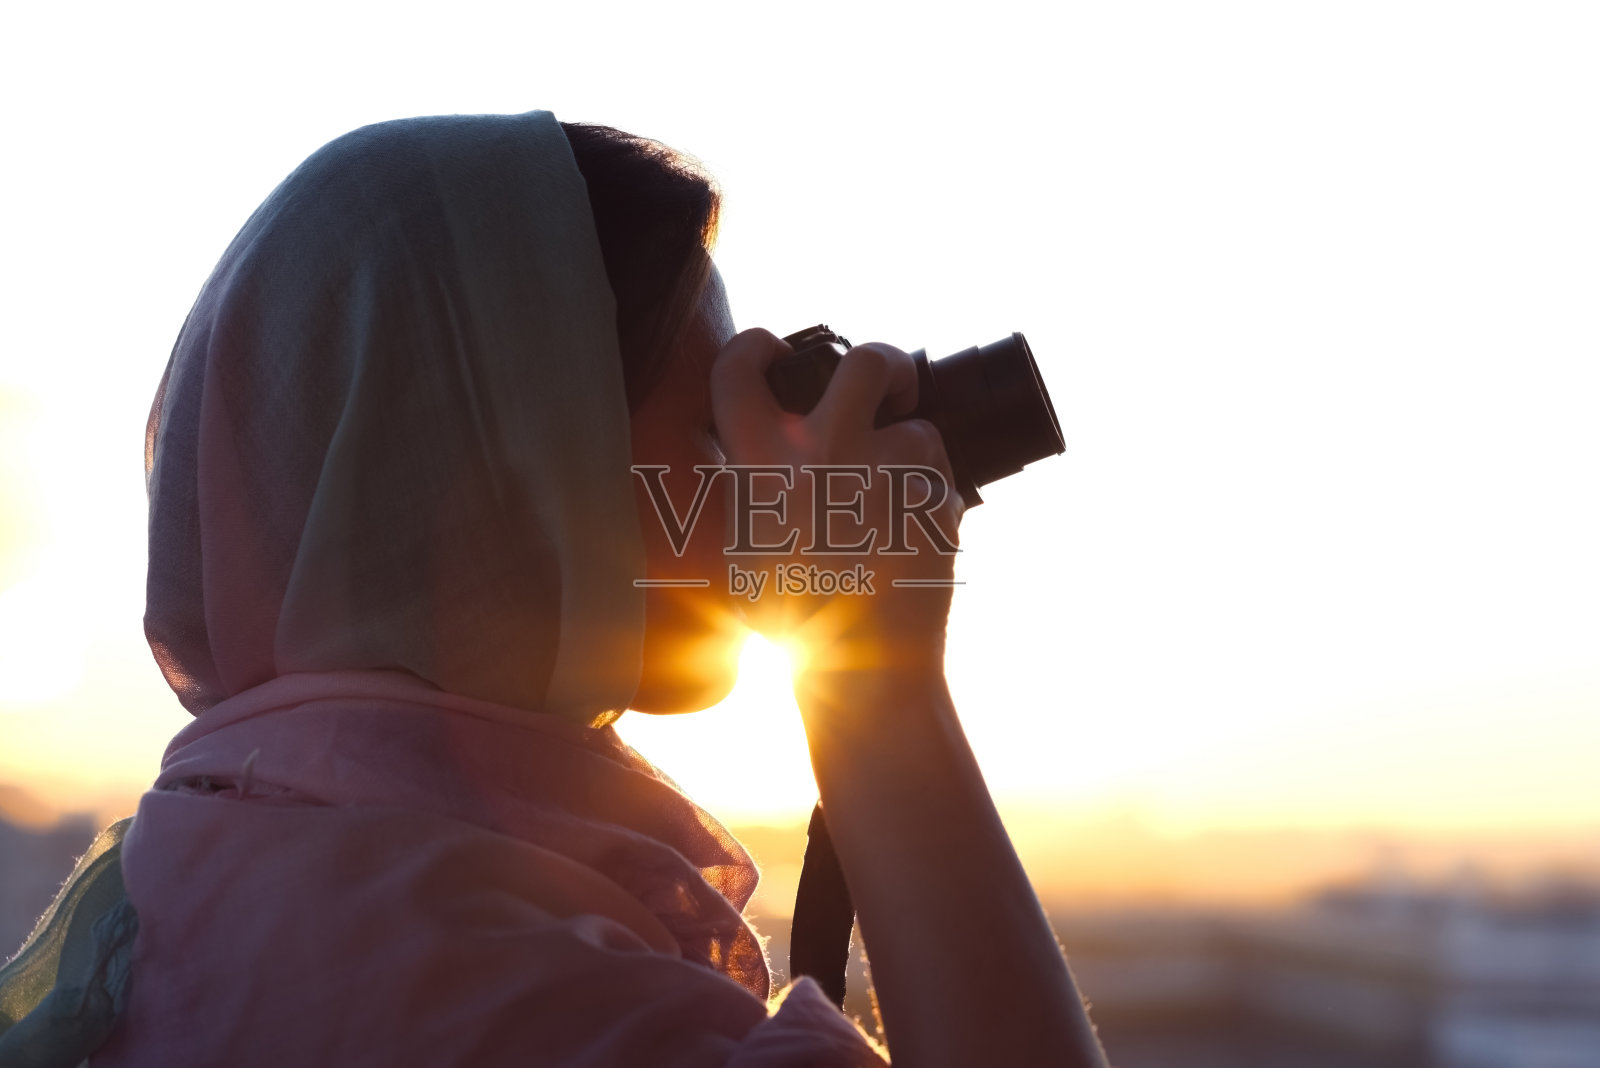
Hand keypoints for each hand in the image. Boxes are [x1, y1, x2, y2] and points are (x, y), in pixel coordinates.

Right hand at [710, 328, 964, 675]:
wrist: (861, 667)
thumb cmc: (795, 616)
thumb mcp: (743, 543)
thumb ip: (745, 485)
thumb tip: (741, 446)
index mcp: (758, 460)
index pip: (739, 364)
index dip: (757, 345)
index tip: (776, 351)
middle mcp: (821, 450)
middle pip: (866, 359)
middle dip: (886, 362)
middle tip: (891, 388)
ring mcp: (884, 468)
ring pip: (917, 427)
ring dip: (911, 455)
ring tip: (894, 508)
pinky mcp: (933, 495)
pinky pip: (941, 475)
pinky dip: (932, 498)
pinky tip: (912, 540)